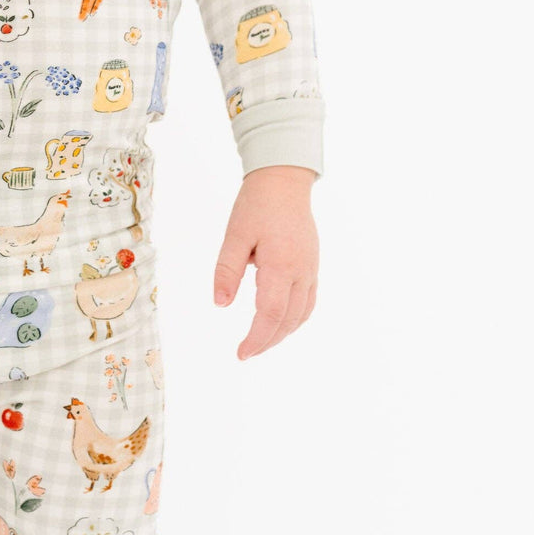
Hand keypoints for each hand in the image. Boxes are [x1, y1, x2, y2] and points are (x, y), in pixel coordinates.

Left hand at [213, 164, 318, 359]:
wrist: (284, 181)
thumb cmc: (256, 205)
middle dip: (267, 341)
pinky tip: (280, 323)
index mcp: (281, 264)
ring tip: (259, 342)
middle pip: (287, 320)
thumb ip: (227, 270)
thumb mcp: (234, 235)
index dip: (256, 338)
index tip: (241, 353)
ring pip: (301, 314)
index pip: (270, 314)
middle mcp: (301, 271)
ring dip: (282, 333)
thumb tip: (220, 304)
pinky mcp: (313, 265)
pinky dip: (295, 319)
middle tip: (245, 353)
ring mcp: (311, 269)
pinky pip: (309, 302)